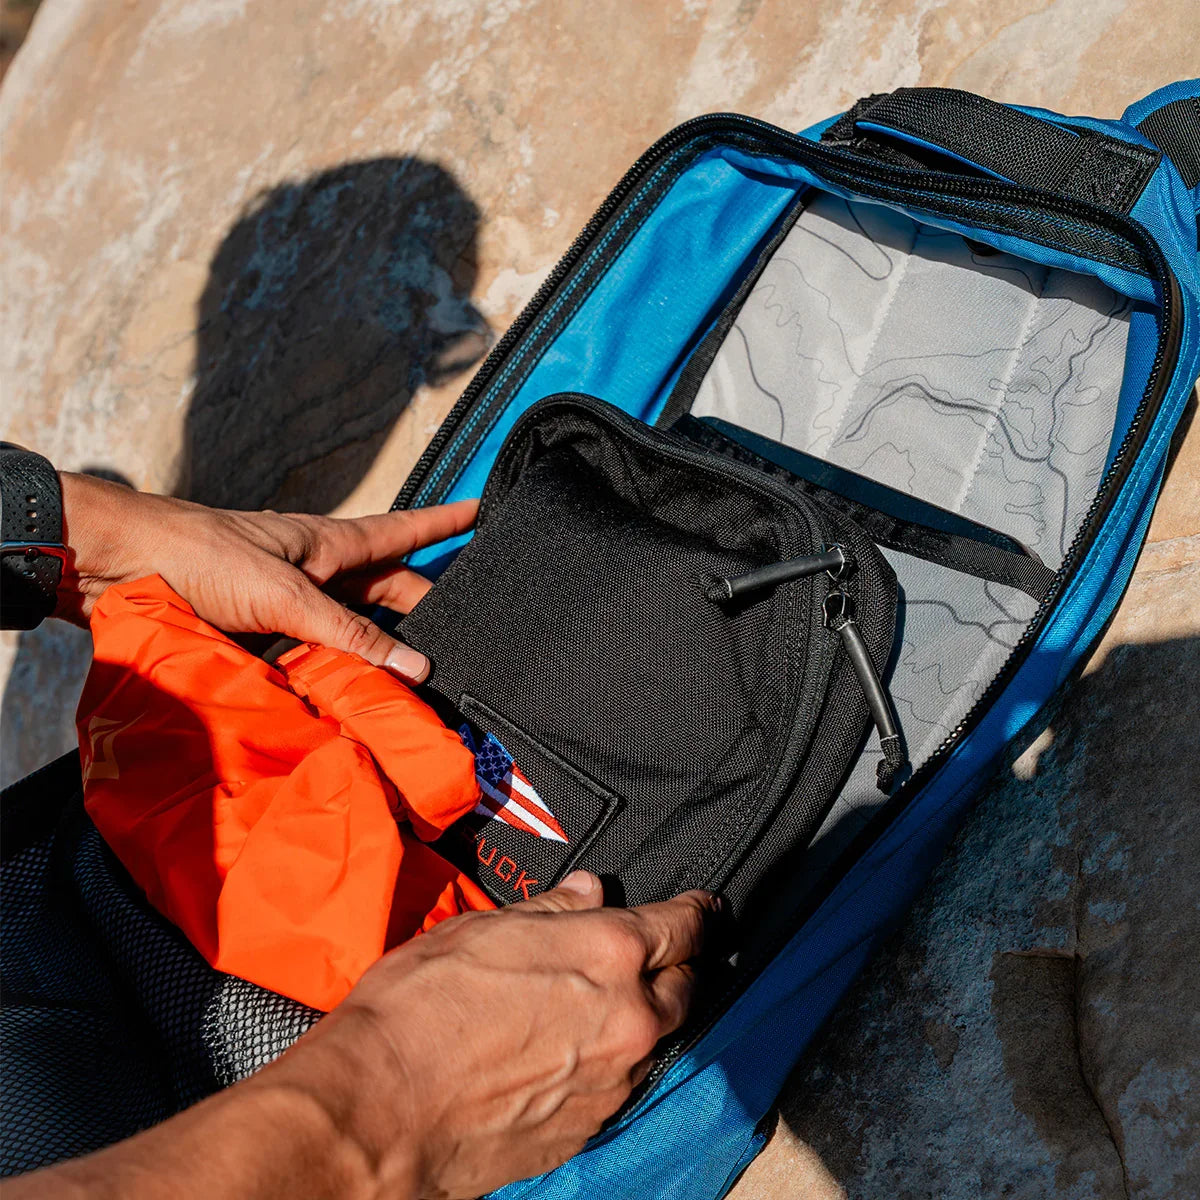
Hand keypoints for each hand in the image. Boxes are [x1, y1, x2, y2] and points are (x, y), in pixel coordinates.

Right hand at [16, 874, 714, 1199]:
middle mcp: (629, 1018)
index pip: (684, 925)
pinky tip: (579, 1051)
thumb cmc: (418, 1009)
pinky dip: (617, 1060)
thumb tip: (591, 891)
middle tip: (662, 953)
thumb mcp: (482, 929)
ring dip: (649, 1015)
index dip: (697, 912)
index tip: (702, 908)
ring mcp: (616, 1080)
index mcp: (609, 952)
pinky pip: (626, 1082)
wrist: (380, 1112)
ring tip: (613, 1003)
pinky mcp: (592, 1126)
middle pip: (687, 985)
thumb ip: (552, 909)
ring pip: (660, 1037)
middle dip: (679, 965)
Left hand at [55, 472, 476, 681]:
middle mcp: (312, 571)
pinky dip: (333, 674)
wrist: (116, 567)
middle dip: (420, 605)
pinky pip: (312, 656)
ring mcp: (286, 603)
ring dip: (375, 649)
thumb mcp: (286, 594)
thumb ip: (350, 632)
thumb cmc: (199, 556)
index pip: (401, 531)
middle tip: (458, 630)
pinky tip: (346, 697)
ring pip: (349, 628)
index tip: (482, 511)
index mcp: (325, 543)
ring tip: (410, 677)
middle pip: (383, 589)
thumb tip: (415, 665)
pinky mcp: (259, 633)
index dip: (442, 523)